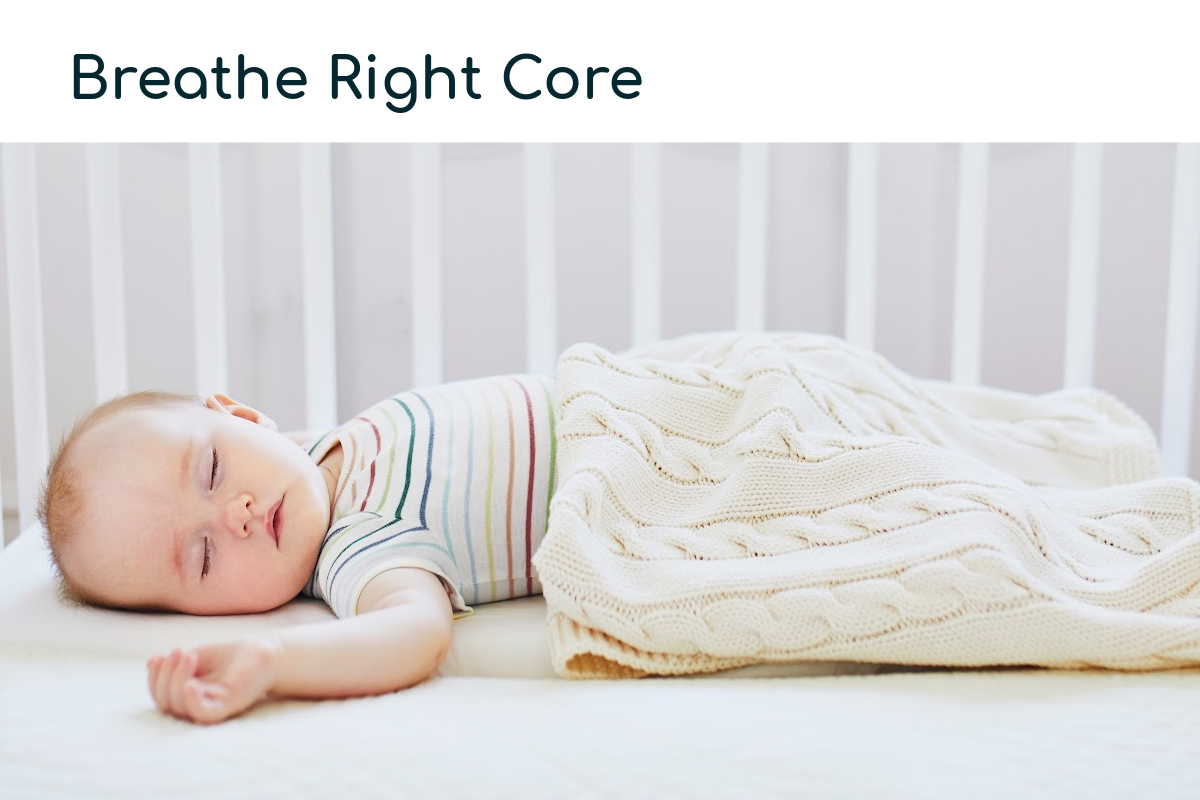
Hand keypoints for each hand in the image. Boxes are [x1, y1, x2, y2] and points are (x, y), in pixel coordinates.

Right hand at [147, 638, 279, 723]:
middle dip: (164, 675)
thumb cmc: (231, 657)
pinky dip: (191, 702)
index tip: (163, 655)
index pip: (160, 696)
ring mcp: (210, 709)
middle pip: (165, 702)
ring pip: (178, 706)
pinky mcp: (225, 708)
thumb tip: (150, 663)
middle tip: (180, 652)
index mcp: (186, 697)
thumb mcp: (197, 656)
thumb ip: (175, 663)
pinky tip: (190, 684)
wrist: (265, 654)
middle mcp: (196, 707)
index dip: (155, 678)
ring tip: (190, 655)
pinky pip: (201, 714)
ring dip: (176, 678)